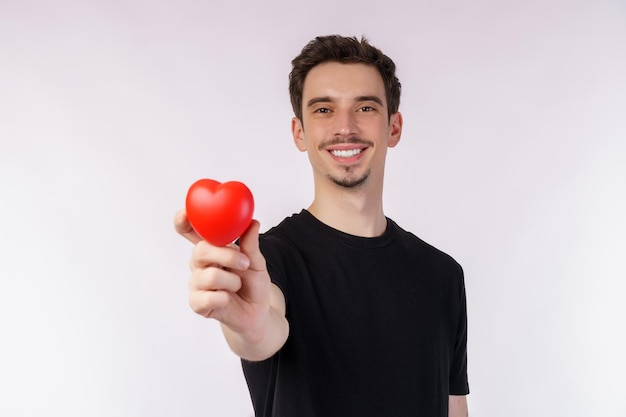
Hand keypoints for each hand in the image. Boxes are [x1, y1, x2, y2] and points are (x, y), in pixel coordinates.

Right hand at [173, 210, 286, 358]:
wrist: (257, 312)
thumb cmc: (253, 284)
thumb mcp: (256, 261)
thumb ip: (250, 244)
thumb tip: (252, 223)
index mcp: (211, 248)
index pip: (189, 231)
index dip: (183, 220)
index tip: (186, 213)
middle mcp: (199, 263)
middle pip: (201, 250)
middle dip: (227, 256)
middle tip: (244, 263)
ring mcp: (196, 283)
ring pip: (210, 275)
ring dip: (232, 281)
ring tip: (237, 285)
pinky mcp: (196, 302)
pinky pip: (208, 297)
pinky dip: (225, 297)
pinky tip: (228, 299)